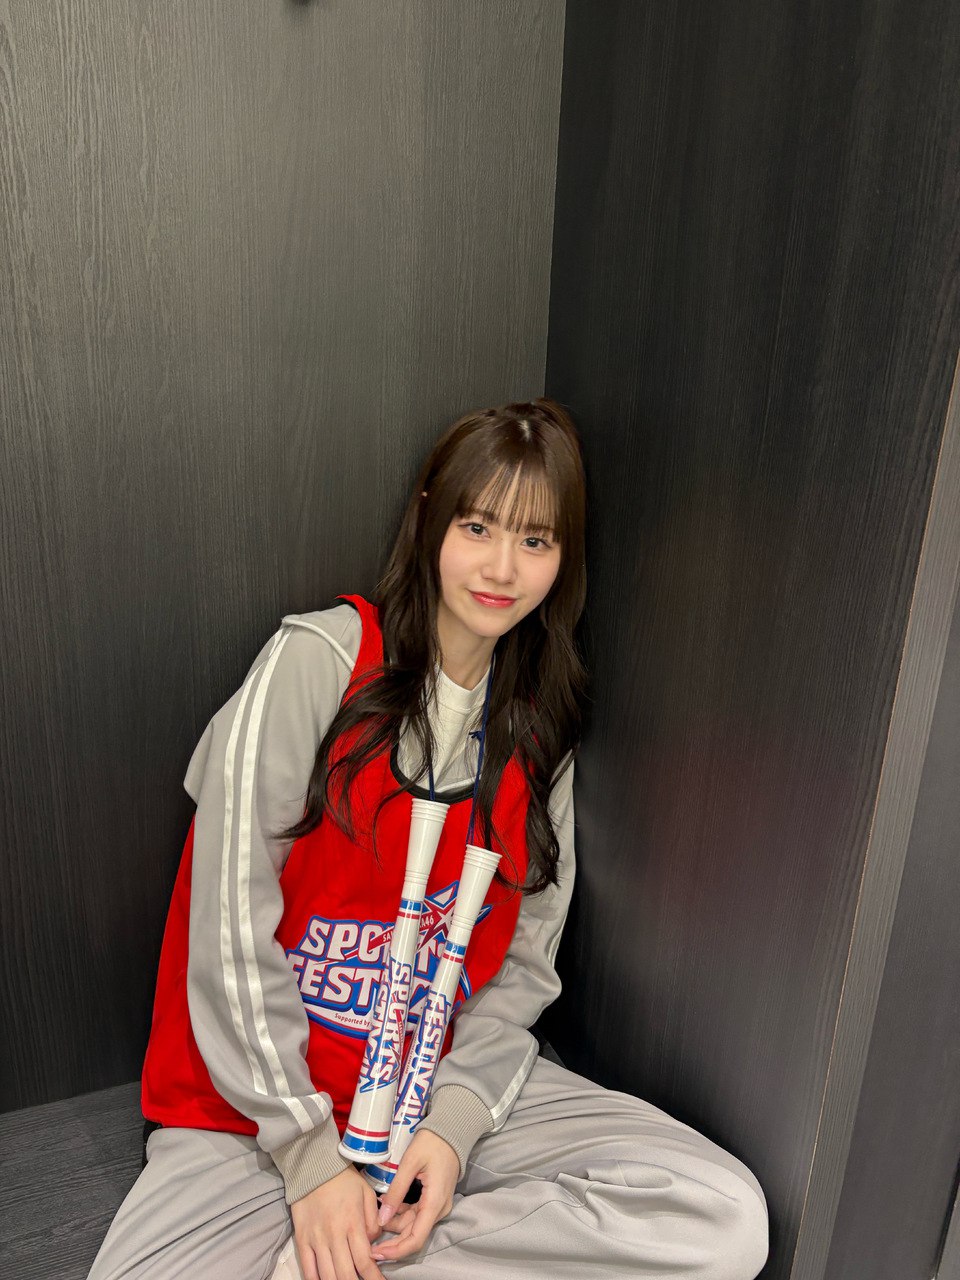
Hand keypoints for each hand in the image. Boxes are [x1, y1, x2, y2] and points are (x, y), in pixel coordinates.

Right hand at [290, 1165, 384, 1279]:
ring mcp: (316, 1239)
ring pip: (327, 1275)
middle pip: (346, 1274)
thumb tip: (374, 1243)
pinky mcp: (302, 1240)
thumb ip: (373, 1220)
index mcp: (353, 1223)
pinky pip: (308, 1269)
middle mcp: (334, 1235)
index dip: (373, 1278)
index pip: (364, 1261)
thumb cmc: (344, 1179)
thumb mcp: (367, 1192)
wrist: (313, 1166)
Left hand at [371, 1130, 460, 1263]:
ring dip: (395, 1227)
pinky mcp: (434, 1200)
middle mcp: (439, 1209)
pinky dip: (401, 1215)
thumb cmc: (432, 1142)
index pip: (416, 1239)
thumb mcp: (410, 1163)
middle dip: (392, 1242)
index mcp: (434, 1202)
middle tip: (370, 1244)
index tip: (377, 1253)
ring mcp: (438, 1205)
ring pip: (414, 1225)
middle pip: (413, 1235)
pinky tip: (387, 1208)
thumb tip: (381, 1218)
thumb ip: (396, 1191)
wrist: (451, 1130)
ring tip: (375, 1220)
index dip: (396, 1250)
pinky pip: (417, 1215)